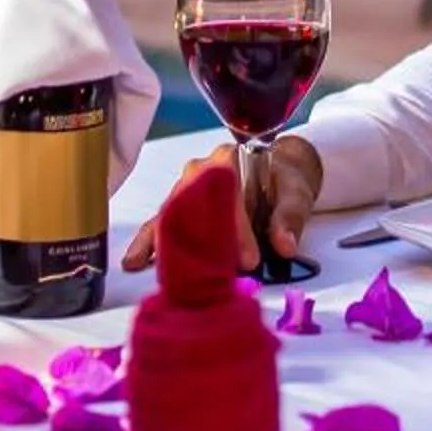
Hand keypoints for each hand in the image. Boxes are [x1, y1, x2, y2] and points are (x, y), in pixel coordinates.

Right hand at [119, 136, 322, 272]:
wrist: (278, 173)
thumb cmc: (284, 180)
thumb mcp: (296, 193)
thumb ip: (290, 217)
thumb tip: (284, 245)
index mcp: (230, 159)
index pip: (228, 192)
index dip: (238, 228)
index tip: (250, 259)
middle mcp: (201, 170)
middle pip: (192, 203)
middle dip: (196, 239)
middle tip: (204, 271)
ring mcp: (187, 189)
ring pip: (171, 213)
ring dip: (159, 240)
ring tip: (140, 263)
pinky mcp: (182, 208)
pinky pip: (161, 223)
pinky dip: (148, 242)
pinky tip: (134, 260)